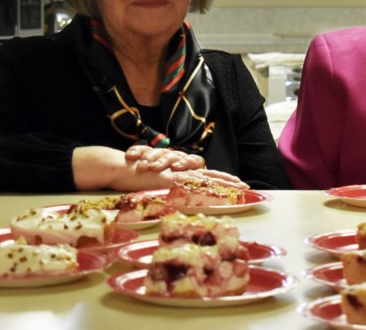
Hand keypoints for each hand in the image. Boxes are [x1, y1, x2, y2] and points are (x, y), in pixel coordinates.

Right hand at [73, 146, 248, 191]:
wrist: (120, 167)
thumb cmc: (134, 177)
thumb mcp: (154, 183)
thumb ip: (167, 187)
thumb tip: (177, 197)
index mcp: (179, 172)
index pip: (204, 175)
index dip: (220, 178)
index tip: (236, 184)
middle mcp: (181, 171)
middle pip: (210, 175)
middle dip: (228, 181)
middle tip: (245, 186)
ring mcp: (177, 174)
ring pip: (206, 179)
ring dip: (224, 184)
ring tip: (239, 188)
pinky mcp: (171, 180)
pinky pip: (193, 184)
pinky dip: (207, 188)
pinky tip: (217, 192)